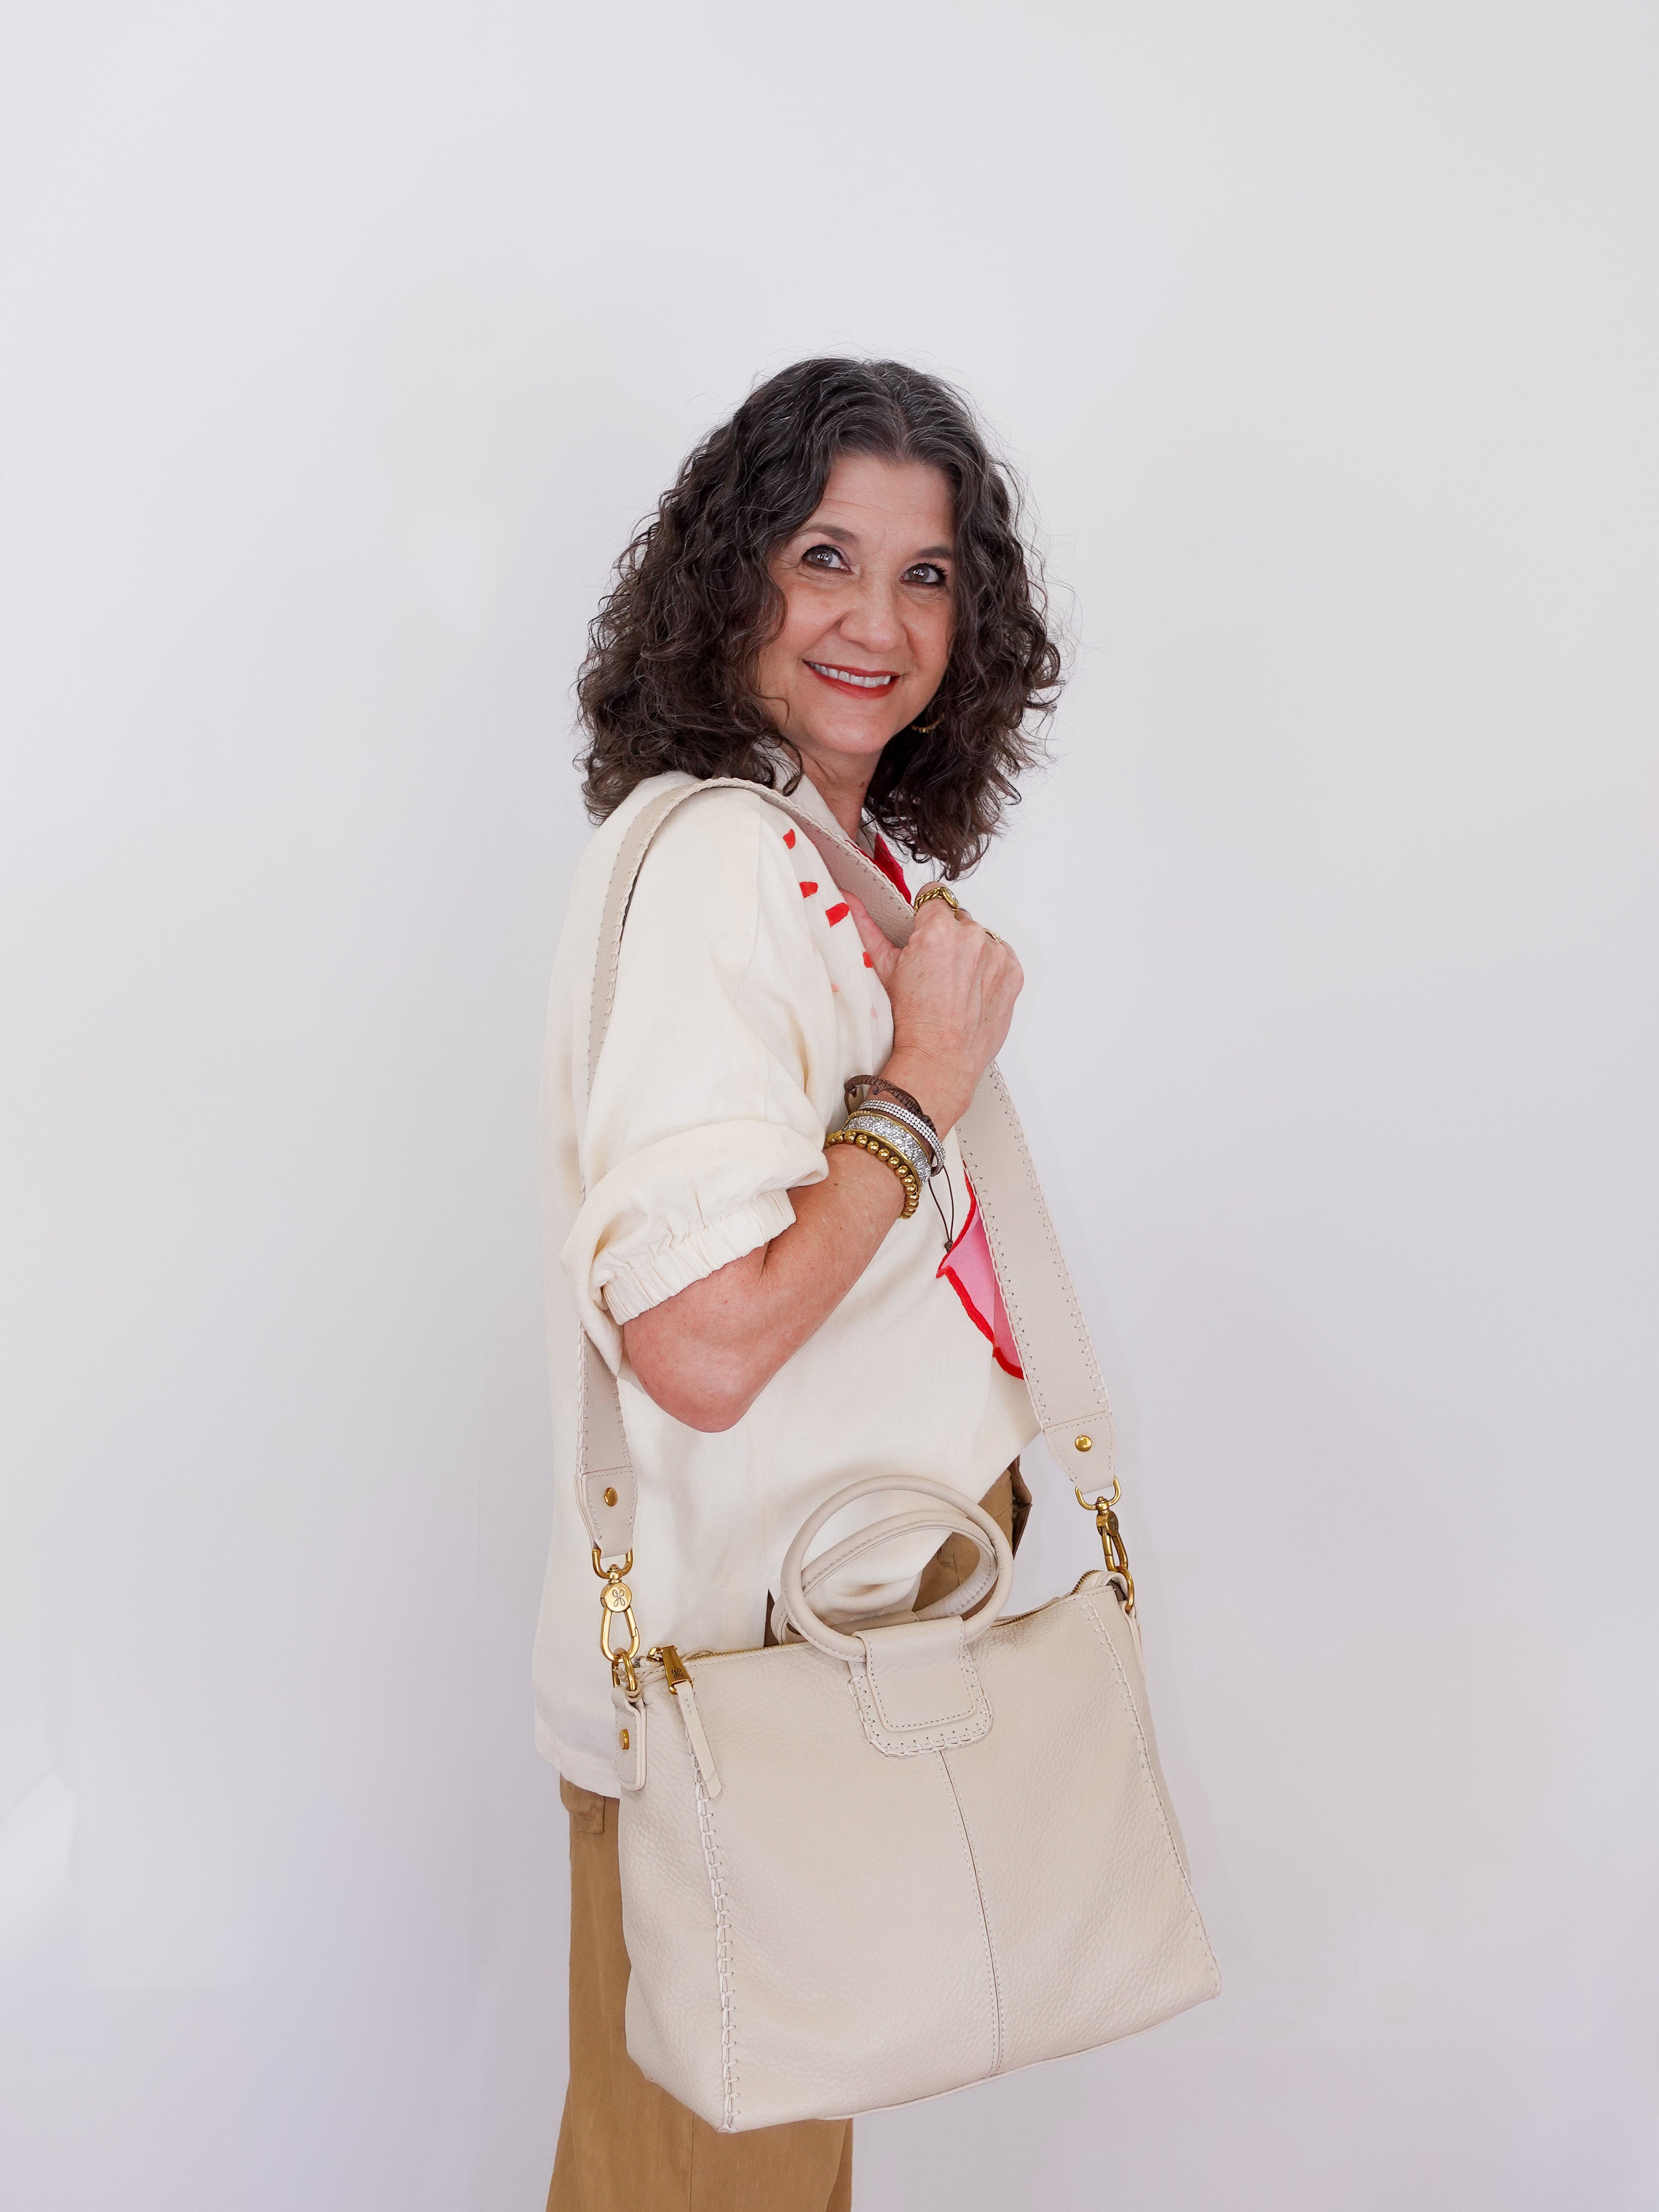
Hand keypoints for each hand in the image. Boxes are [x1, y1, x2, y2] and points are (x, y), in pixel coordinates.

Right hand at [846, 884, 1022, 1133]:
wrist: (940, 1058)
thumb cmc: (911, 1017)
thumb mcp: (883, 967)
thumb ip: (867, 926)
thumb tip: (849, 901)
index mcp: (938, 927)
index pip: (934, 897)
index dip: (925, 918)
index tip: (922, 938)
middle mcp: (971, 935)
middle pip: (958, 919)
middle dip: (948, 936)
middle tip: (935, 969)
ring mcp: (996, 954)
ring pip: (981, 938)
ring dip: (970, 953)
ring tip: (954, 983)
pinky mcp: (1013, 973)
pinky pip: (1001, 957)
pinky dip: (989, 969)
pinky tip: (972, 990)